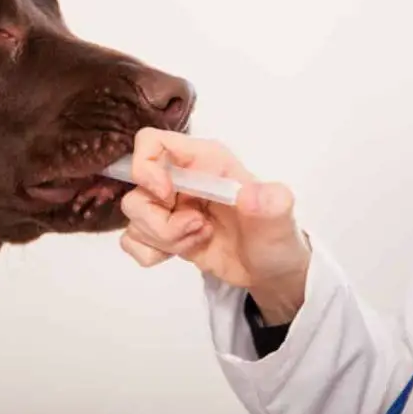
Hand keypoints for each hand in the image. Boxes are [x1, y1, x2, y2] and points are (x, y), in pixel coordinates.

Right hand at [119, 128, 310, 323]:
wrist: (270, 271)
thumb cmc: (275, 237)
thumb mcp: (280, 221)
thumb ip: (273, 204)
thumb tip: (251, 194)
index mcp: (204, 160)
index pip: (151, 142)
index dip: (147, 169)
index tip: (167, 197)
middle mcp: (180, 178)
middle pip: (137, 190)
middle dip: (162, 222)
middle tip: (199, 228)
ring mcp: (168, 206)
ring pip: (134, 218)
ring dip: (164, 238)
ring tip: (200, 238)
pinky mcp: (161, 232)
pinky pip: (132, 240)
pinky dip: (152, 253)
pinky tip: (182, 252)